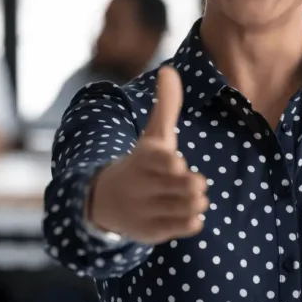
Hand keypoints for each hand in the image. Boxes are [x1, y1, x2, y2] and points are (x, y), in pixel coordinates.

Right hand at [86, 66, 208, 243]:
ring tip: (193, 197)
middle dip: (193, 184)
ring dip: (196, 201)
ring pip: (185, 206)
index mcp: (140, 158)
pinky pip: (183, 227)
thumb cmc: (140, 162)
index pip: (159, 160)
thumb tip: (170, 70)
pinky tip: (188, 213)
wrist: (105, 200)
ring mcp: (143, 210)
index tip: (179, 164)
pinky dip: (192, 220)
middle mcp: (139, 185)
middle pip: (182, 185)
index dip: (172, 163)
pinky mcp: (149, 232)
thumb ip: (165, 106)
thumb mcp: (151, 136)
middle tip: (194, 182)